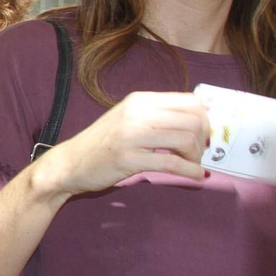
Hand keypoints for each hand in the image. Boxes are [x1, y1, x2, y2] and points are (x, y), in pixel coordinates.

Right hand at [36, 91, 208, 195]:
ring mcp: (131, 135)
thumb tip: (200, 122)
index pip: (191, 101)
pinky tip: (197, 176)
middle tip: (197, 153)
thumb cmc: (102, 144)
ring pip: (185, 140)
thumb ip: (158, 116)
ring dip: (196, 156)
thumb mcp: (129, 119)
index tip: (203, 135)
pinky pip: (171, 163)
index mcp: (140, 100)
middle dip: (204, 140)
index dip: (206, 119)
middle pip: (193, 120)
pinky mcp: (128, 159)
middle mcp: (137, 113)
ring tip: (191, 164)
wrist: (69, 164)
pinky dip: (190, 171)